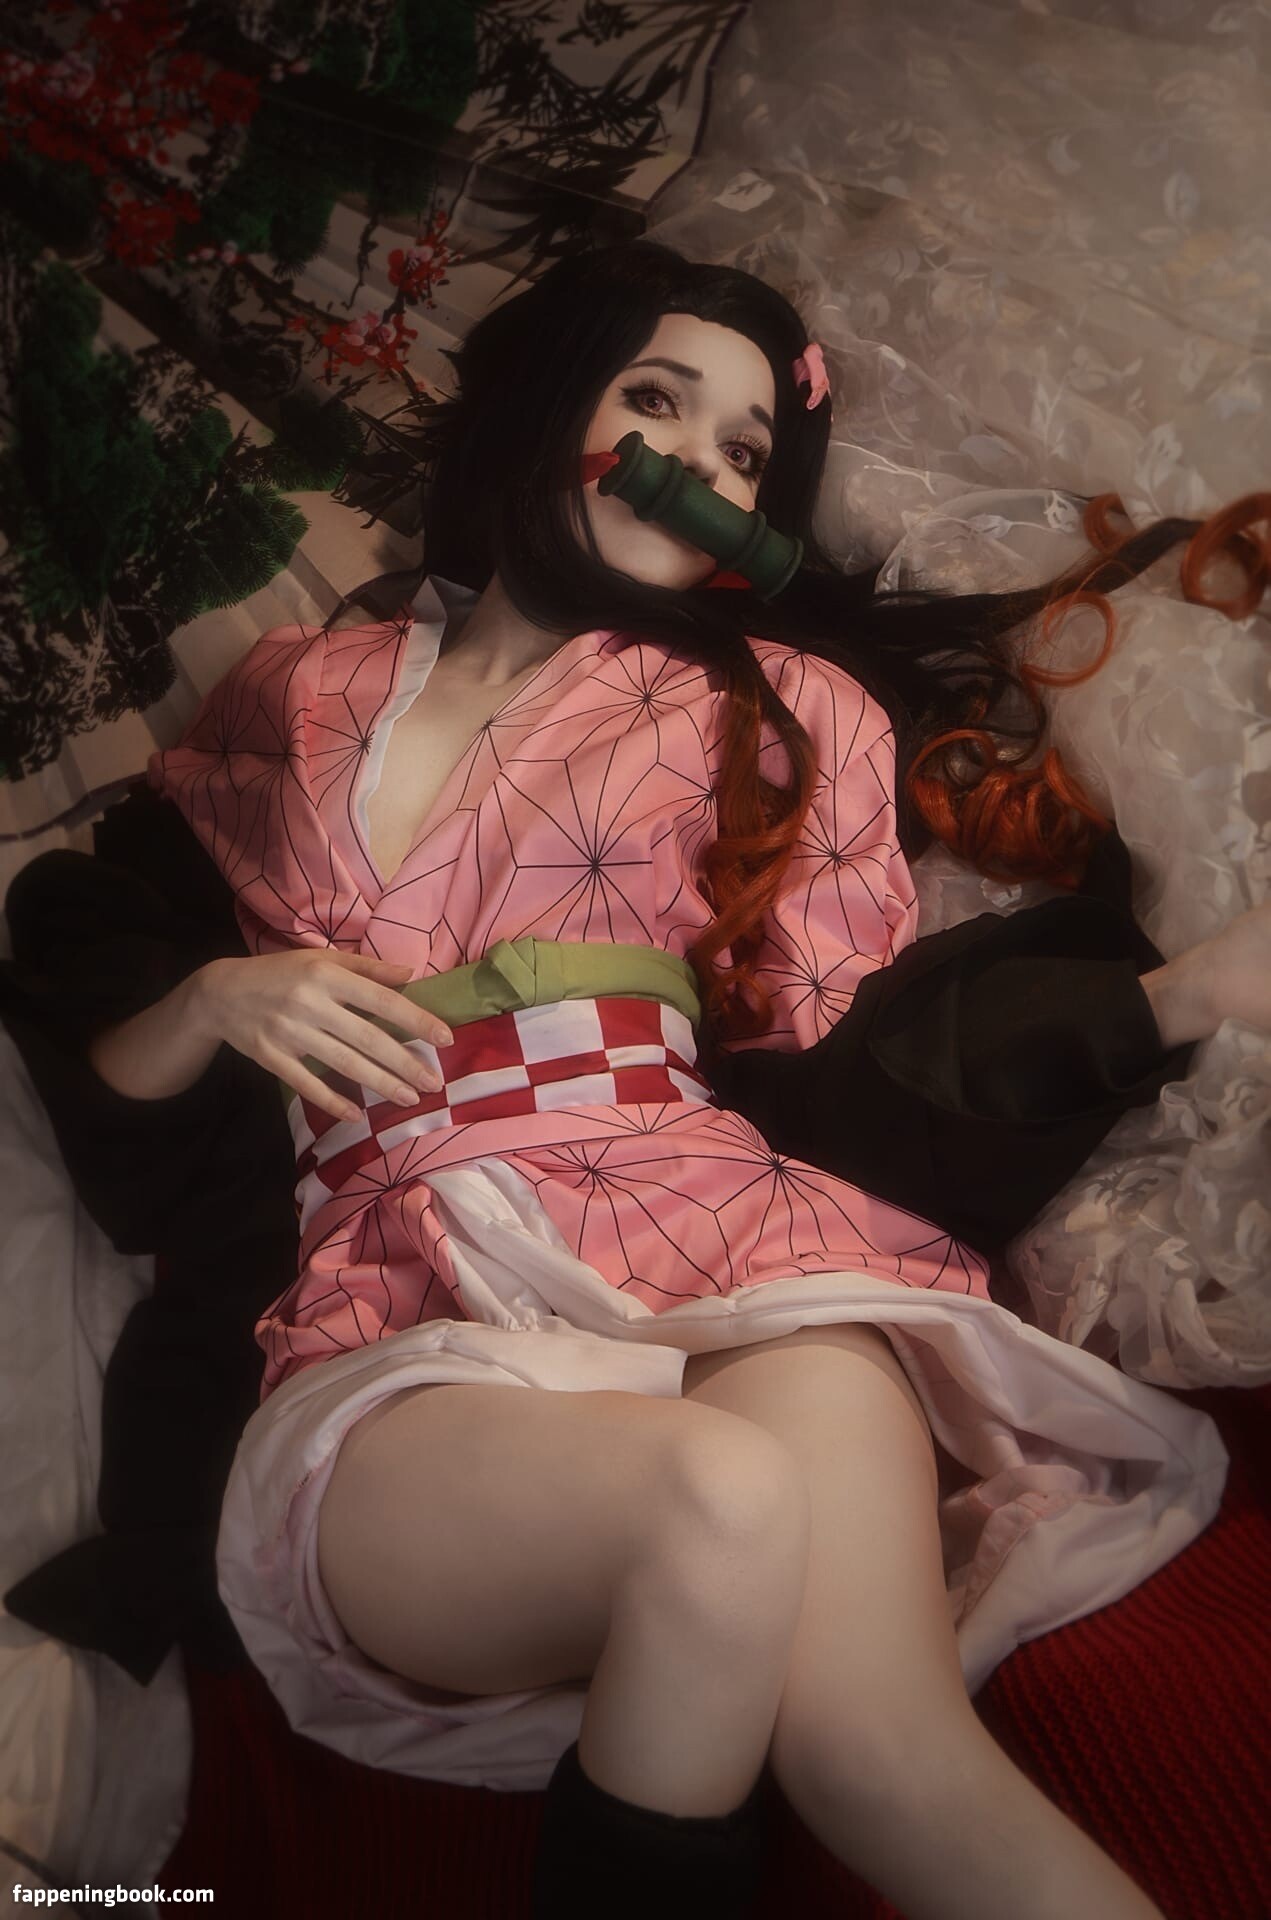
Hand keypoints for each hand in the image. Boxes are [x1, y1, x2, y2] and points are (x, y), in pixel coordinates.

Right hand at [193, 950, 452, 1122]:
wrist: (220, 992)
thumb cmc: (281, 973)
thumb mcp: (321, 959)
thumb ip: (367, 968)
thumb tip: (411, 974)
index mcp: (326, 974)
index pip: (381, 1001)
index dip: (416, 1020)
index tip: (445, 1038)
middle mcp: (310, 1003)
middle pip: (367, 1038)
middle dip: (405, 1063)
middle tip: (434, 1083)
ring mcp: (289, 1033)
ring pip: (343, 1064)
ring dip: (380, 1084)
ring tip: (410, 1098)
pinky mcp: (271, 1057)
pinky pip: (307, 1084)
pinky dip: (333, 1101)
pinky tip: (358, 1116)